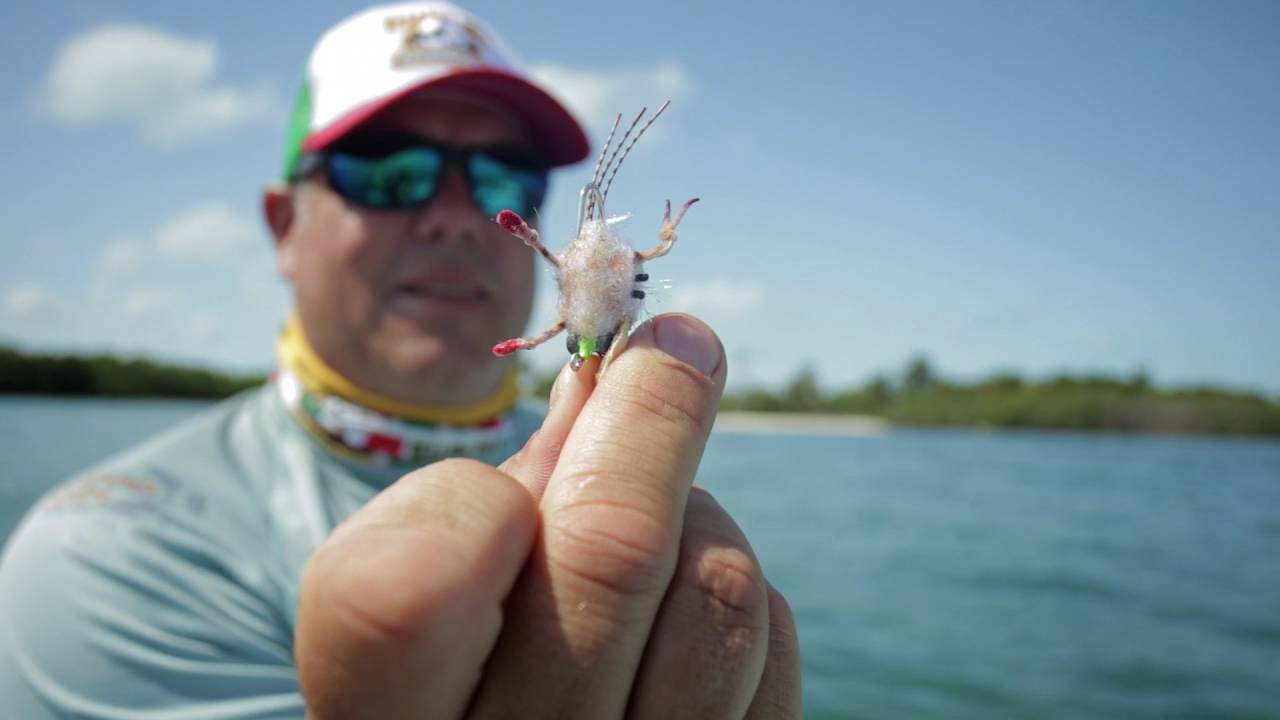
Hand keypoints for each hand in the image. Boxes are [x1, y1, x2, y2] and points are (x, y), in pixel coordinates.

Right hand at [295, 314, 800, 717]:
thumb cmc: (436, 678)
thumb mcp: (407, 599)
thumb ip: (482, 499)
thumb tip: (607, 368)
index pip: (410, 592)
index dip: (472, 499)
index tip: (517, 433)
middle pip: (612, 552)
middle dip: (653, 415)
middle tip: (679, 342)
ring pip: (717, 590)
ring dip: (695, 520)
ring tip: (652, 529)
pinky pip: (772, 644)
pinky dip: (733, 592)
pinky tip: (679, 608)